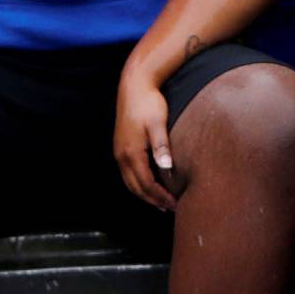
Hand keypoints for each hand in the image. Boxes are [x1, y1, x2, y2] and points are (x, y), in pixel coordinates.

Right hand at [112, 70, 176, 212]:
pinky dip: (139, 183)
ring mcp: (119, 152)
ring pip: (130, 182)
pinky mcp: (120, 147)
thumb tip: (166, 168)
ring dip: (145, 194)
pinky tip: (149, 184)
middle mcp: (122, 155)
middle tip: (170, 208)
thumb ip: (162, 146)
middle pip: (136, 187)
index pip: (146, 184)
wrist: (134, 86)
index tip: (175, 203)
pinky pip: (128, 173)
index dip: (160, 196)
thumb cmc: (148, 103)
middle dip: (153, 200)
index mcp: (131, 152)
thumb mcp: (158, 124)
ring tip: (160, 202)